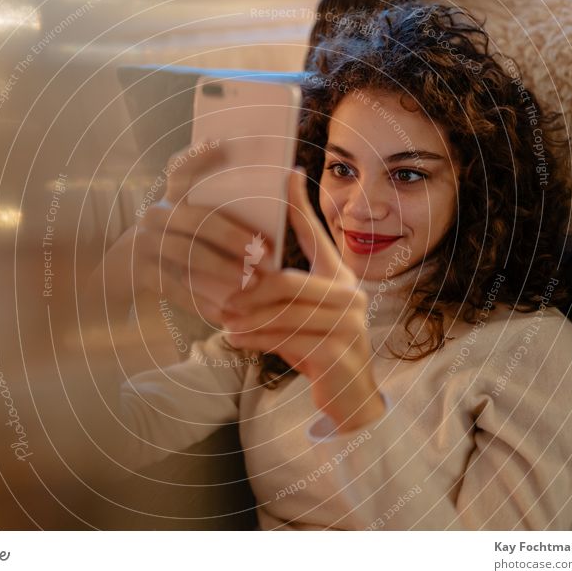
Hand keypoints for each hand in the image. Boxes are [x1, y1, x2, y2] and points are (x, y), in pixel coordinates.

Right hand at [132, 140, 269, 324]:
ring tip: (249, 284)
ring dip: (222, 269)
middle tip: (263, 253)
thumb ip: (207, 220)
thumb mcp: (179, 229)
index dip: (199, 156)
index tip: (222, 144)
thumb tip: (259, 227)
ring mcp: (143, 241)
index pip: (181, 169)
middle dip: (234, 236)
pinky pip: (172, 286)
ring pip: (187, 252)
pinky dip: (200, 302)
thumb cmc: (163, 251)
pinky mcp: (136, 270)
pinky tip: (222, 314)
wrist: (113, 279)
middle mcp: (157, 214)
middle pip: (198, 218)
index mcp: (171, 199)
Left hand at [221, 169, 385, 432]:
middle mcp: (349, 295)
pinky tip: (233, 339)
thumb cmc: (319, 350)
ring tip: (221, 319)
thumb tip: (244, 275)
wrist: (351, 396)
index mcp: (339, 278)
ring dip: (247, 317)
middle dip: (250, 289)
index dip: (301, 205)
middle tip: (220, 296)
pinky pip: (287, 339)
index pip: (318, 235)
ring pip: (284, 312)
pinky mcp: (338, 351)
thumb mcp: (302, 317)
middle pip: (288, 281)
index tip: (287, 174)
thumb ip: (283, 295)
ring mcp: (348, 323)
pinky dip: (256, 339)